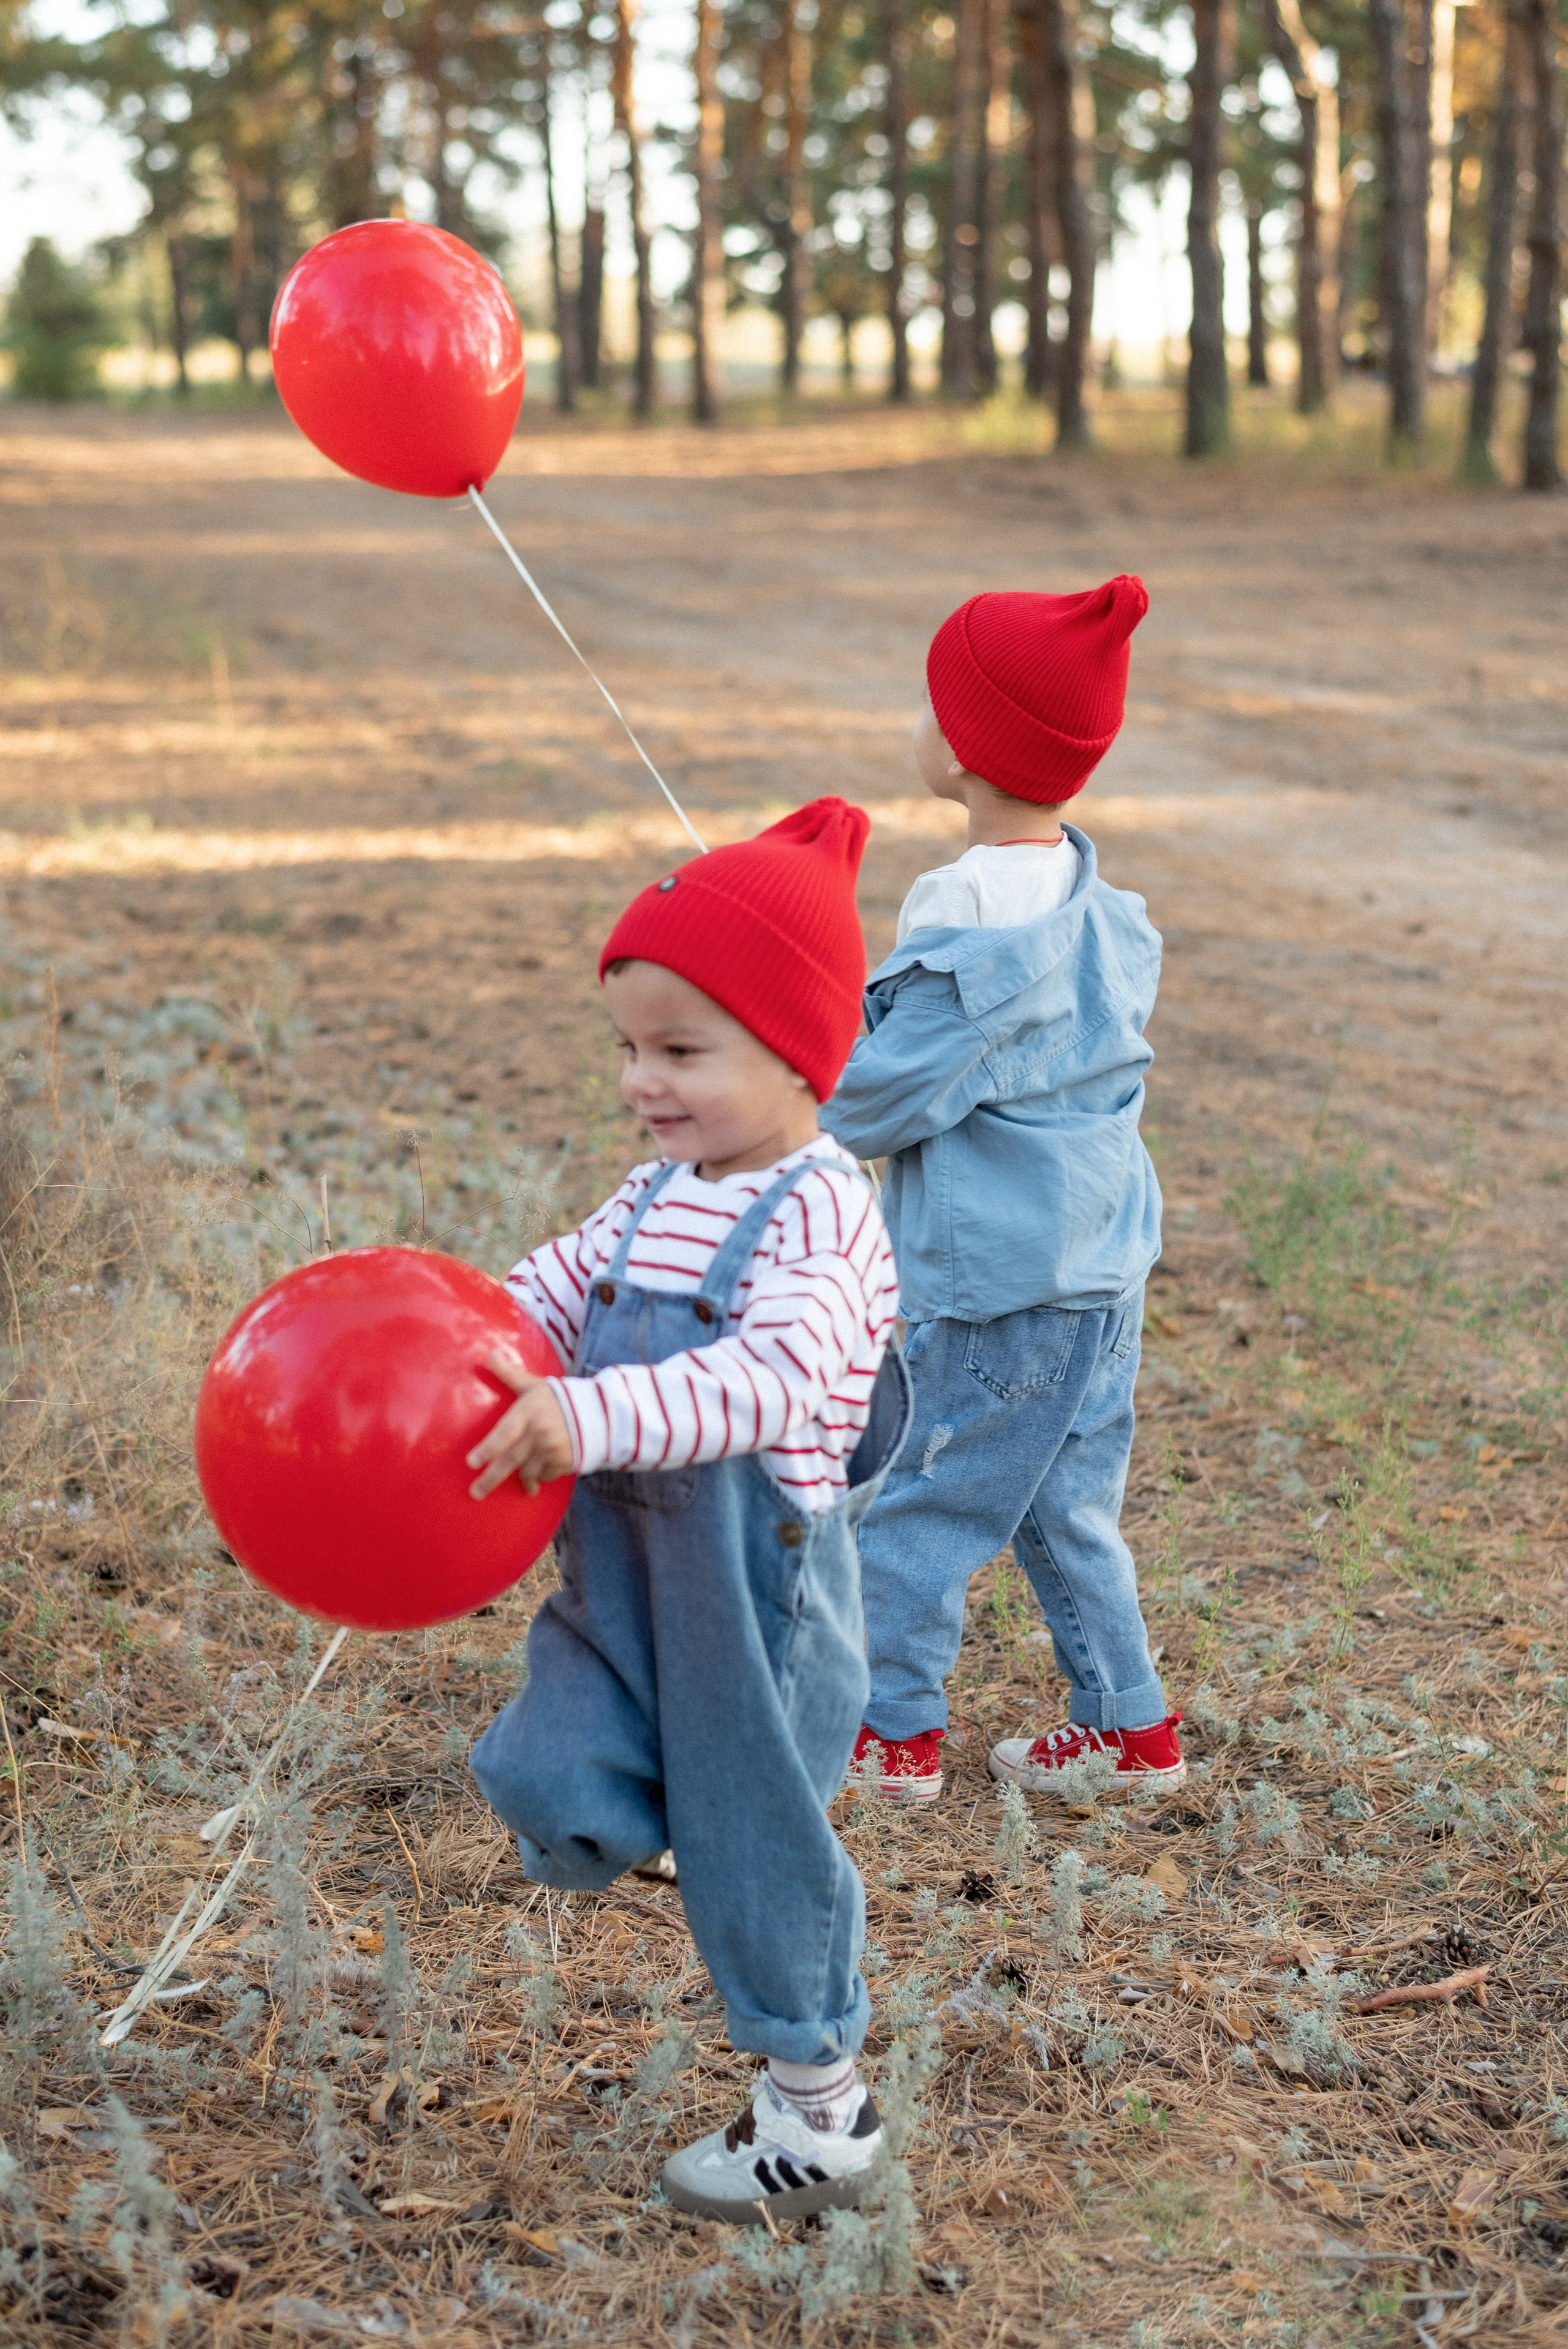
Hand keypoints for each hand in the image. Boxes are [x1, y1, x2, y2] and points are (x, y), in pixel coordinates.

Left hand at [467, 1355, 574, 1498]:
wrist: (601, 1412)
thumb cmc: (560, 1397)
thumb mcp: (535, 1385)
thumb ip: (510, 1374)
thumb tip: (489, 1354)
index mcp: (529, 1412)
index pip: (504, 1433)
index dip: (488, 1449)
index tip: (472, 1463)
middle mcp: (540, 1432)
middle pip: (510, 1459)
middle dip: (491, 1478)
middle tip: (475, 1493)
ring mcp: (553, 1449)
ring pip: (528, 1471)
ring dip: (523, 1480)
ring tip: (522, 1487)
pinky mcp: (565, 1462)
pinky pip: (546, 1475)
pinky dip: (541, 1477)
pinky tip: (540, 1477)